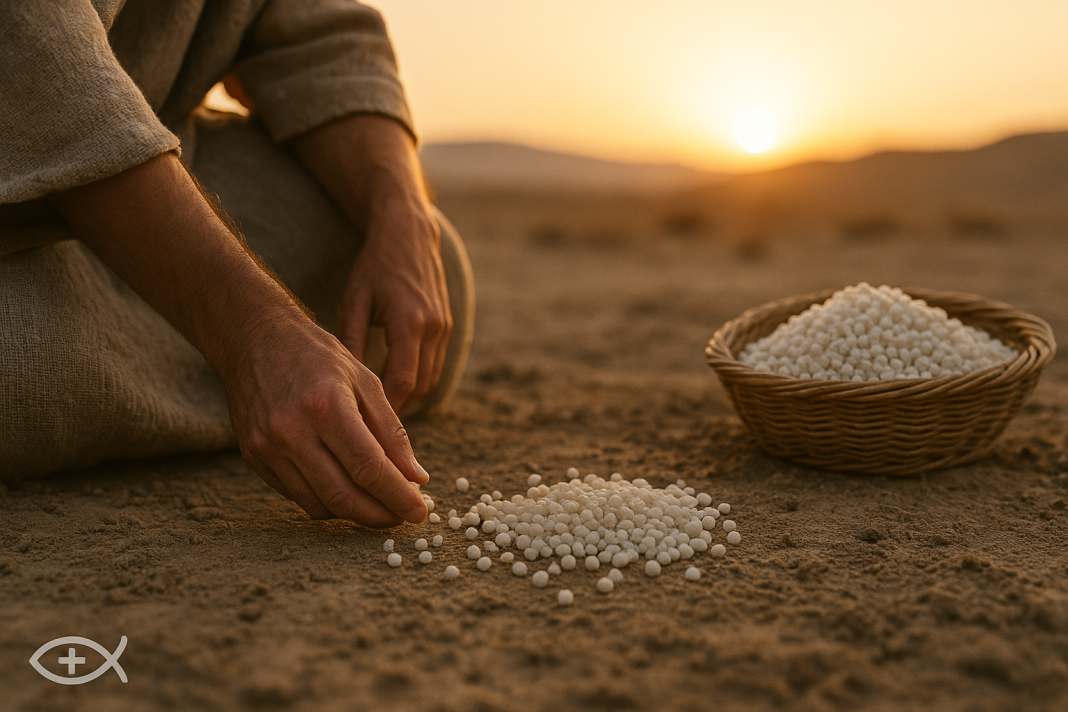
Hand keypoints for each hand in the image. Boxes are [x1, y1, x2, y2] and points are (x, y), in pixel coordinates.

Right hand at [226, 314, 429, 526]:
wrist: (255, 339)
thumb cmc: (318, 356)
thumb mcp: (365, 381)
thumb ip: (392, 433)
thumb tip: (417, 478)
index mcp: (327, 406)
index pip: (369, 468)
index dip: (398, 497)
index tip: (420, 512)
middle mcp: (292, 430)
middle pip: (344, 495)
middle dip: (380, 515)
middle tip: (402, 517)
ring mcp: (267, 446)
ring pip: (319, 503)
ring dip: (355, 514)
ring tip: (379, 507)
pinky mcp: (253, 456)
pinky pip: (297, 496)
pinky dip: (327, 502)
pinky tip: (346, 492)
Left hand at [292, 114, 452, 413]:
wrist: (410, 233)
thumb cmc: (375, 266)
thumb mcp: (355, 301)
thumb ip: (352, 341)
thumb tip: (343, 385)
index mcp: (409, 322)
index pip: (402, 380)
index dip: (387, 409)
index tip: (365, 425)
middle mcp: (434, 327)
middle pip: (420, 386)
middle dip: (399, 410)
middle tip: (372, 428)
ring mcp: (445, 326)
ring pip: (431, 378)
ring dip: (409, 397)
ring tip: (382, 413)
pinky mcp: (448, 325)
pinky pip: (435, 364)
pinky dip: (418, 380)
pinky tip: (396, 389)